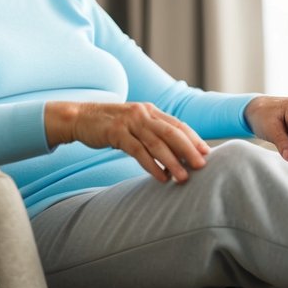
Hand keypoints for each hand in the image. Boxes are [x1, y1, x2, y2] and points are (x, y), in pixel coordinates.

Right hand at [45, 101, 209, 182]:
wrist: (80, 117)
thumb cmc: (110, 125)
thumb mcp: (134, 124)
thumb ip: (152, 133)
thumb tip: (175, 152)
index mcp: (150, 110)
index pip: (177, 124)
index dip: (194, 138)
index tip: (207, 153)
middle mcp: (143, 113)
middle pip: (172, 132)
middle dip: (189, 149)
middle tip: (202, 166)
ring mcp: (130, 122)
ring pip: (157, 143)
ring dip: (173, 161)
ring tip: (183, 177)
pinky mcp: (116, 133)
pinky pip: (138, 151)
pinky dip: (152, 165)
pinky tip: (161, 177)